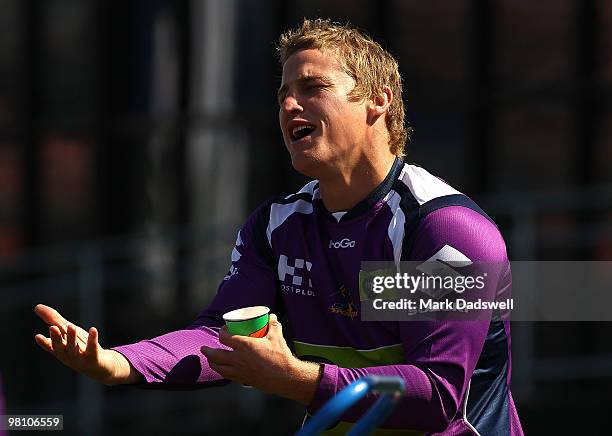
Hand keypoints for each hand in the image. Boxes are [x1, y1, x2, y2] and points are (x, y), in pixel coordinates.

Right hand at [33, 304, 141, 385]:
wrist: (100, 367)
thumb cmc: (81, 347)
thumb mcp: (68, 331)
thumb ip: (54, 320)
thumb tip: (37, 307)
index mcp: (61, 350)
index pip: (50, 347)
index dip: (44, 342)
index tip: (37, 336)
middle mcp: (68, 356)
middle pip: (60, 348)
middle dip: (56, 339)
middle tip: (53, 327)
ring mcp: (80, 359)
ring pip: (74, 350)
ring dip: (72, 338)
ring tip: (71, 326)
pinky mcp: (94, 359)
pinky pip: (92, 349)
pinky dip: (92, 340)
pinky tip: (93, 329)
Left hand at [201, 314, 321, 404]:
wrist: (286, 377)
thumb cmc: (281, 357)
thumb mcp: (277, 337)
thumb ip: (273, 324)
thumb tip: (271, 316)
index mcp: (245, 346)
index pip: (225, 338)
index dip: (221, 332)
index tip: (224, 329)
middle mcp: (239, 359)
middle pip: (216, 355)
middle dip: (208, 351)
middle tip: (203, 348)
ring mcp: (240, 371)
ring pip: (219, 368)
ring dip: (212, 362)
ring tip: (209, 359)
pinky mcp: (243, 380)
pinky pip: (227, 375)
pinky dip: (221, 371)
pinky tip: (222, 370)